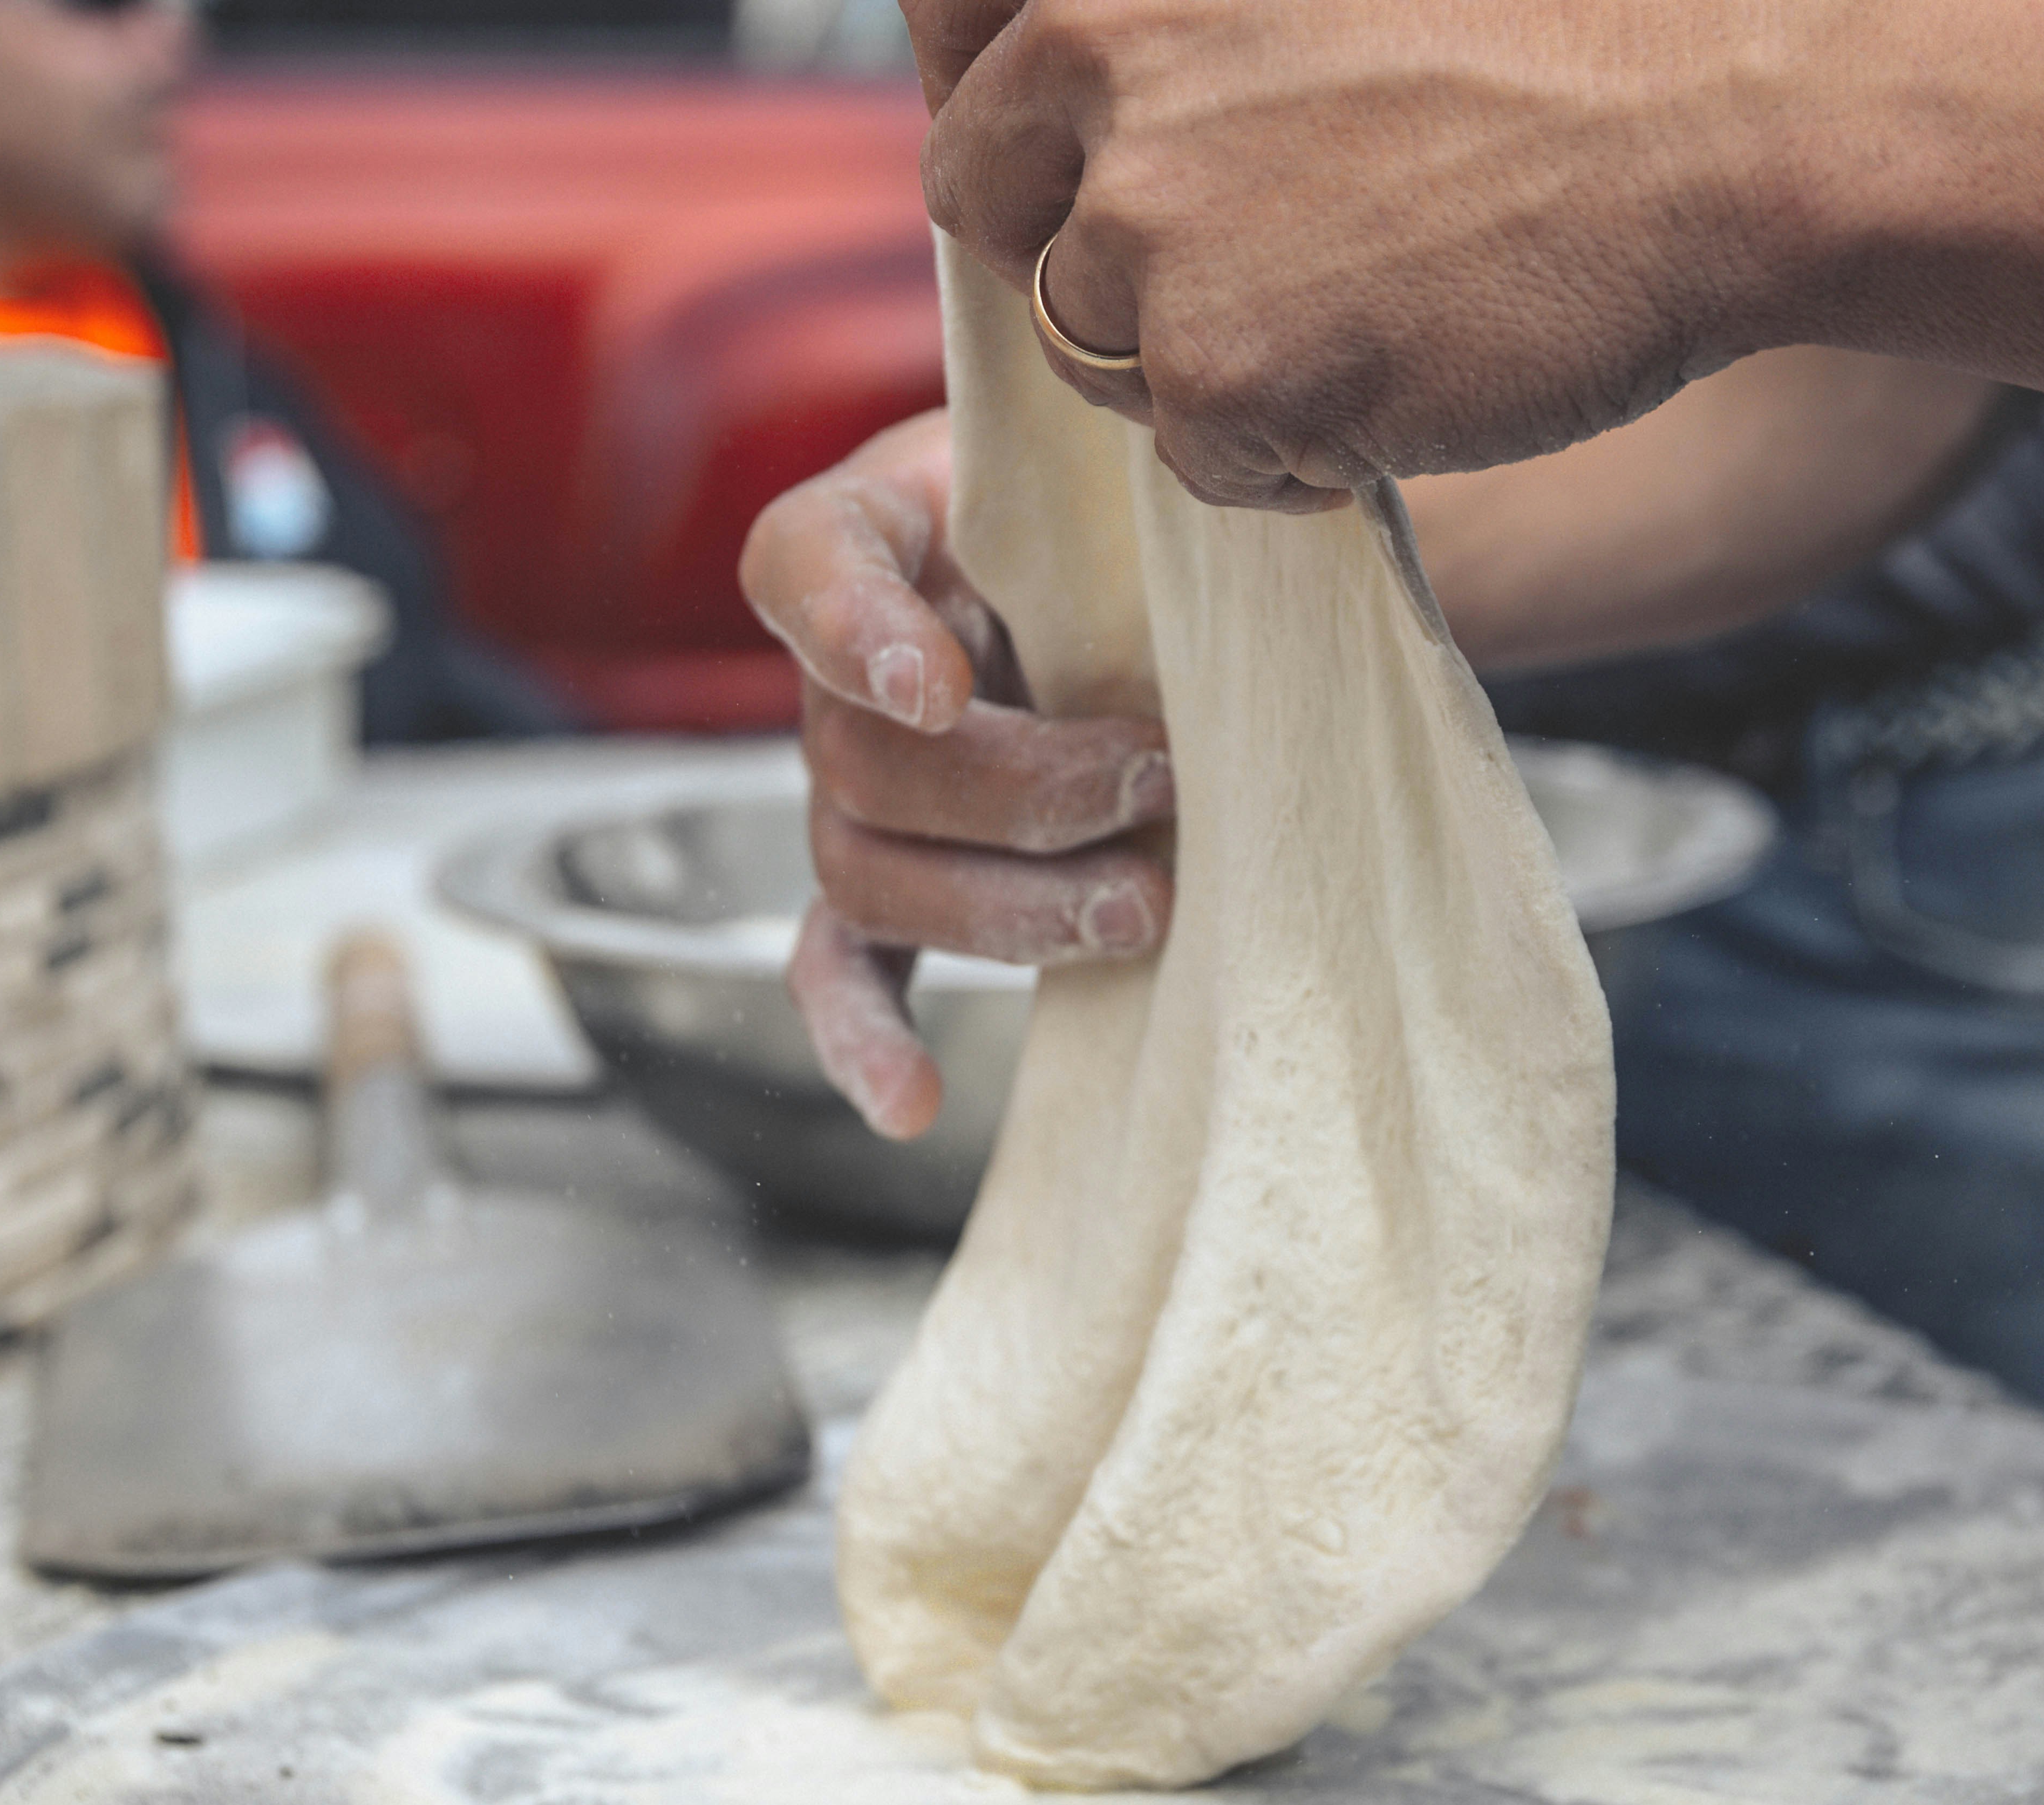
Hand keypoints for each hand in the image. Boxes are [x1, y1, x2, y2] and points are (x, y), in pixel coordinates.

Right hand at [741, 411, 1175, 1138]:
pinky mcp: (893, 884)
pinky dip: (869, 1037)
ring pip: (871, 874)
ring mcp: (853, 789)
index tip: (938, 681)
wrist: (1152, 582)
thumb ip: (1139, 473)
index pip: (811, 564)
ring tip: (1141, 907)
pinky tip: (913, 1103)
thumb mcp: (1127, 461)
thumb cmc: (1136, 509)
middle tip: (1154, 781)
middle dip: (1018, 792)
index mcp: (878, 532)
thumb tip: (1232, 484)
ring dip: (1006, 908)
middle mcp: (843, 671)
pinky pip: (841, 969)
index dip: (856, 631)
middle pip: (861, 758)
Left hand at [913, 0, 1834, 509]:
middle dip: (1085, 238)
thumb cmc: (1556, 28)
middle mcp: (1089, 54)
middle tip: (1245, 244)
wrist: (1717, 134)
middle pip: (985, 197)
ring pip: (1084, 335)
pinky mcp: (1209, 367)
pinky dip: (1280, 444)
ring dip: (1192, 348)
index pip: (947, 25)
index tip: (1086, 137)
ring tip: (1357, 298)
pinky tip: (1396, 371)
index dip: (1006, 95)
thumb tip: (1084, 98)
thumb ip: (1180, 12)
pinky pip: (1189, 450)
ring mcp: (1143, 219)